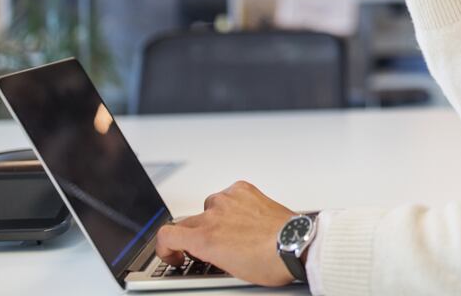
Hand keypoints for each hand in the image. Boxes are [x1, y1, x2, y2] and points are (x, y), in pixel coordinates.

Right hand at [154, 180, 296, 286]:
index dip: (165, 248)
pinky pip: (228, 195)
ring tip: (233, 232)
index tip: (175, 253)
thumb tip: (203, 251)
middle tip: (207, 246)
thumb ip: (208, 254)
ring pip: (208, 207)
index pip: (167, 235)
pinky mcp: (243, 189)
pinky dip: (232, 205)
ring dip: (214, 219)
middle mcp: (212, 215)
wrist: (295, 245)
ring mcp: (228, 199)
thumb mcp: (228, 269)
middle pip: (186, 222)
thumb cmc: (268, 261)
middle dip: (192, 236)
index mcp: (204, 238)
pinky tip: (244, 217)